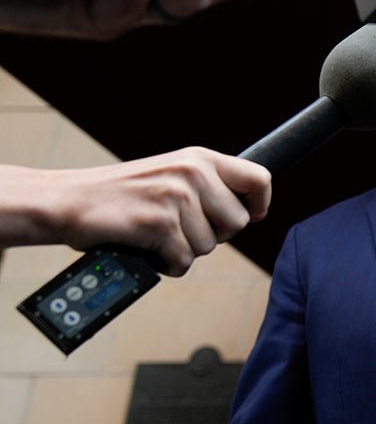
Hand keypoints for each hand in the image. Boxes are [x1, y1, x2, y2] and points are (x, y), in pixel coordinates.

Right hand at [1, 147, 270, 274]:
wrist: (66, 201)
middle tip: (179, 229)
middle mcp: (192, 173)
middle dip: (212, 235)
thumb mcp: (170, 175)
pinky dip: (166, 265)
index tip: (253, 215)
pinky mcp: (159, 223)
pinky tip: (147, 249)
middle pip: (237, 224)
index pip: (259, 178)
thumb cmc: (120, 196)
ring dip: (184, 250)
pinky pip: (184, 262)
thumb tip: (249, 213)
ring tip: (155, 234)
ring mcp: (176, 197)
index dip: (260, 203)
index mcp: (199, 159)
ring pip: (209, 247)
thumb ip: (207, 187)